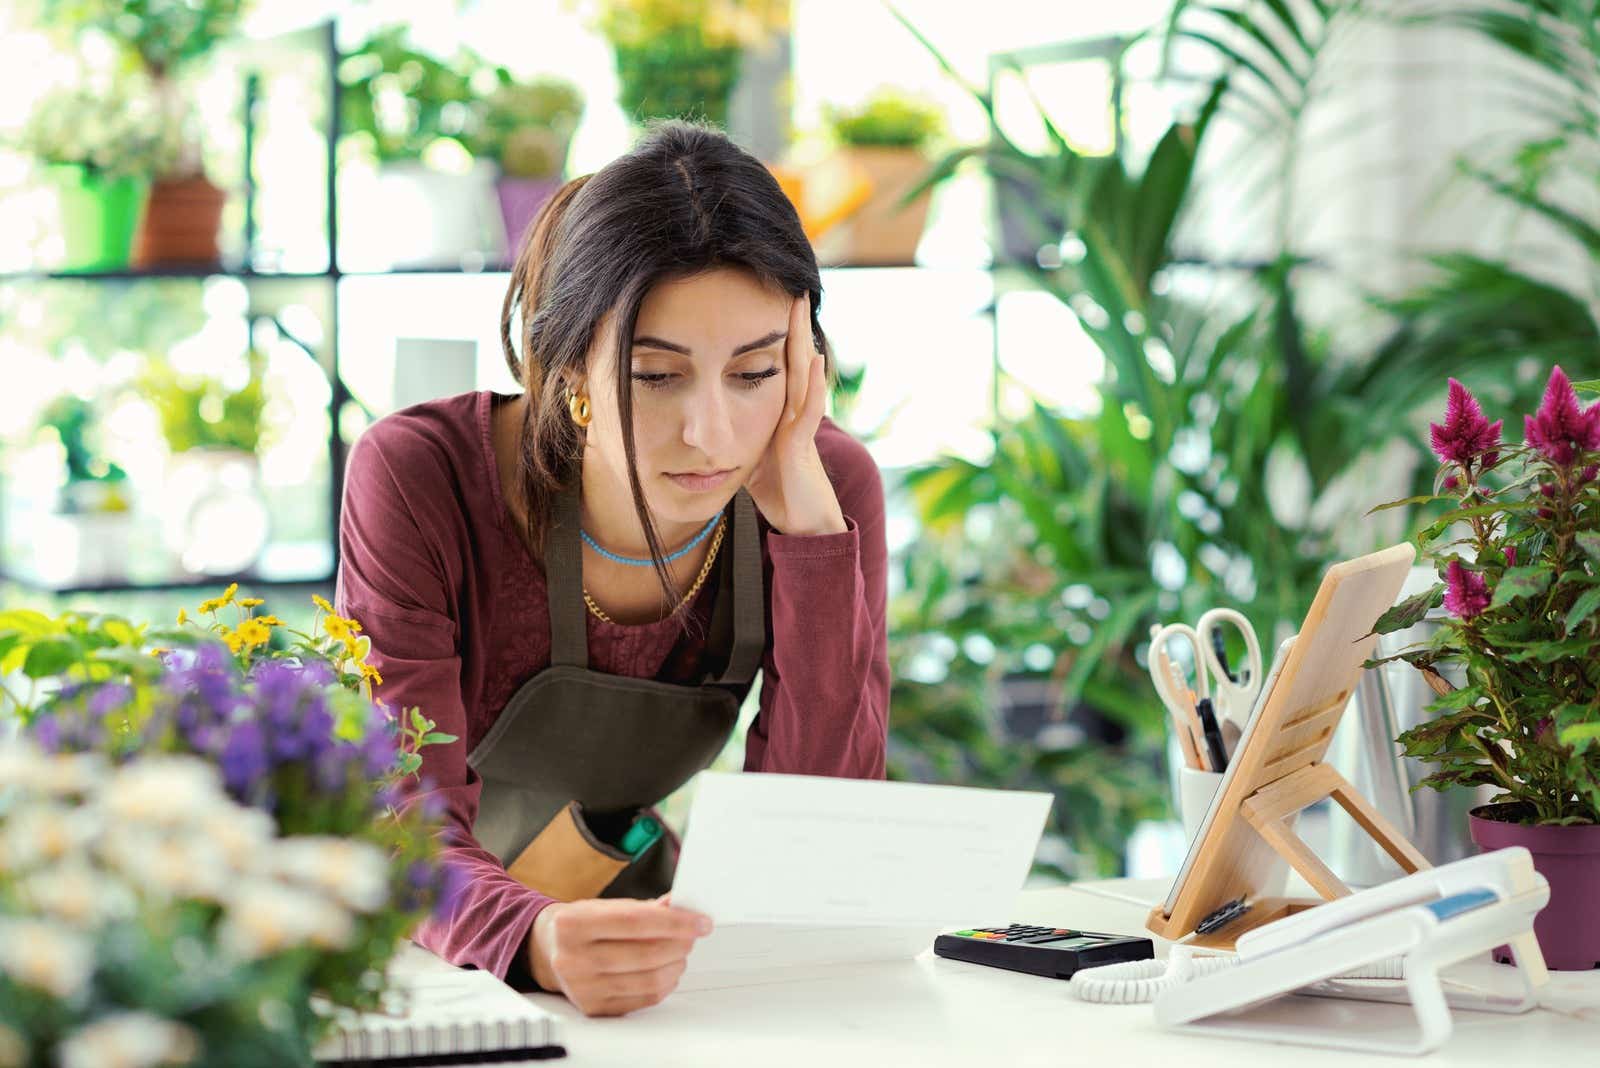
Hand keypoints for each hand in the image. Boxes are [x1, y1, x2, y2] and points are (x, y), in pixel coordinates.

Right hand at [528, 898, 711, 1016]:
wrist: (549, 949)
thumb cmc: (583, 924)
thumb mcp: (606, 906)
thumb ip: (645, 908)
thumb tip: (683, 907)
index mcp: (574, 924)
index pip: (635, 922)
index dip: (674, 922)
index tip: (700, 921)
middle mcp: (573, 958)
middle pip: (645, 955)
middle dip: (680, 944)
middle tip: (693, 935)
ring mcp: (582, 988)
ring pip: (648, 980)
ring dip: (676, 965)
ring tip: (680, 952)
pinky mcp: (593, 1008)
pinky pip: (643, 999)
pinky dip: (664, 984)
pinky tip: (667, 970)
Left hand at [743, 295, 847, 536]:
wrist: (804, 522)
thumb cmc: (779, 491)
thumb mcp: (750, 454)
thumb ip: (737, 433)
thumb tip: (707, 424)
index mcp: (779, 412)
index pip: (777, 366)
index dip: (774, 336)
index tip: (768, 303)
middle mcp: (793, 413)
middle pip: (793, 361)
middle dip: (791, 327)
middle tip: (791, 289)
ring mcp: (800, 427)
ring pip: (803, 376)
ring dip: (803, 342)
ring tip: (801, 310)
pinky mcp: (802, 445)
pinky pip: (809, 410)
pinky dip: (814, 385)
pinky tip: (815, 361)